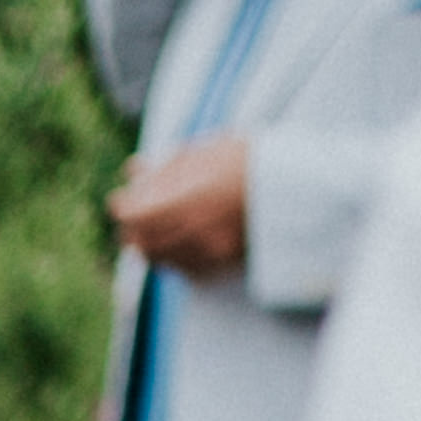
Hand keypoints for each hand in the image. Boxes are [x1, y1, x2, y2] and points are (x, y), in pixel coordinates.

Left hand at [111, 137, 252, 278]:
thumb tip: (134, 170)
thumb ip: (168, 165)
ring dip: (150, 246)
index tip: (121, 199)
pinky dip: (174, 259)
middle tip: (132, 216)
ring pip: (161, 260)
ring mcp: (210, 251)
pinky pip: (185, 270)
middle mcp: (195, 230)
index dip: (122, 207)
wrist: (300, 186)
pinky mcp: (223, 264)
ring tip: (152, 230)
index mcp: (188, 198)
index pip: (134, 214)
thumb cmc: (252, 160)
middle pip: (143, 242)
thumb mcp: (208, 151)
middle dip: (132, 230)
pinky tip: (178, 244)